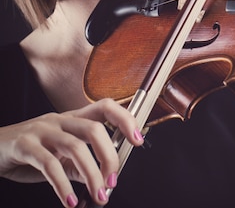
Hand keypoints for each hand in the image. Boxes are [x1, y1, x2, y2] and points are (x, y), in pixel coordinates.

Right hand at [0, 98, 143, 206]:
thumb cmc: (26, 151)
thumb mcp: (58, 156)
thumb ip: (79, 165)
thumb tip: (103, 179)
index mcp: (72, 119)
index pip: (105, 107)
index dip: (125, 119)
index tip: (139, 140)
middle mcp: (59, 120)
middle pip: (94, 129)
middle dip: (110, 156)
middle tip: (113, 181)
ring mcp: (41, 130)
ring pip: (75, 147)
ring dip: (91, 174)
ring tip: (99, 195)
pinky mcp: (24, 145)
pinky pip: (49, 165)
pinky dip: (63, 185)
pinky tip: (70, 201)